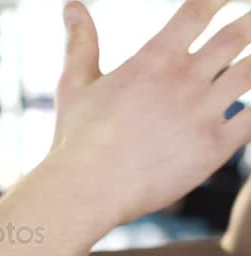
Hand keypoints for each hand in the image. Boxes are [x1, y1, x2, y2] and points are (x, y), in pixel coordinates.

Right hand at [51, 0, 250, 224]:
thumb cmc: (77, 137)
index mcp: (153, 60)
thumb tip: (71, 6)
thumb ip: (80, 41)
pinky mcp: (215, 148)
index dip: (216, 0)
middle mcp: (184, 80)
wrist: (89, 186)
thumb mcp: (75, 83)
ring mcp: (203, 114)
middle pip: (237, 35)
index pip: (197, 12)